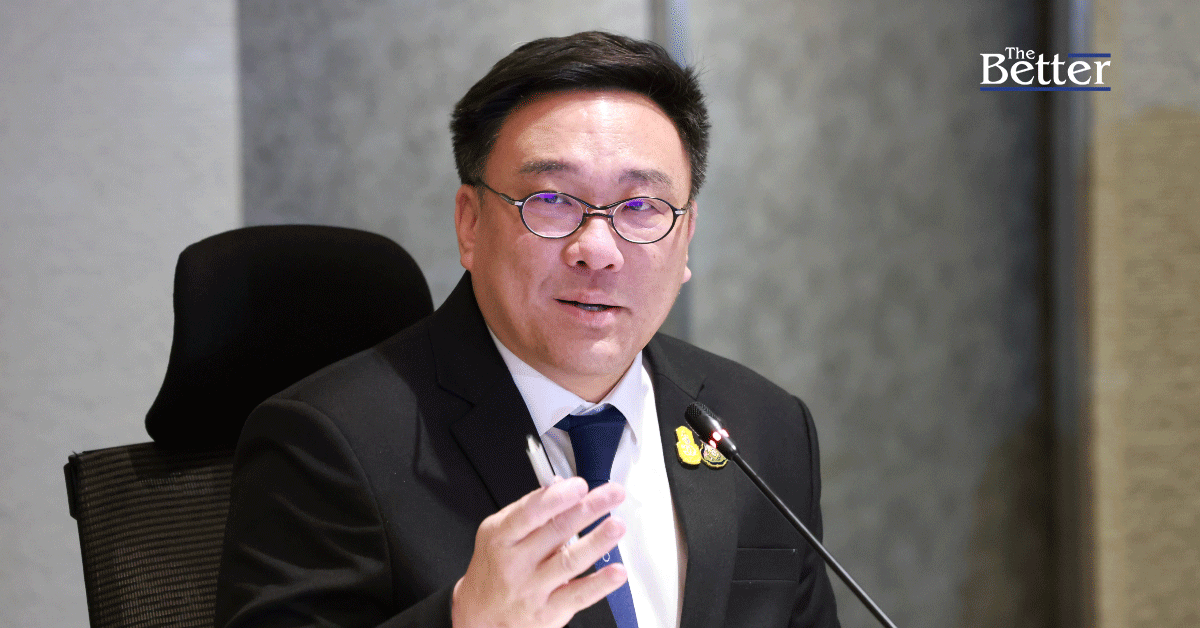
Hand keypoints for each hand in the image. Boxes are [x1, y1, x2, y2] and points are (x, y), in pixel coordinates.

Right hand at [451, 477, 626, 627]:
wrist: (480, 617)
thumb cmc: (496, 569)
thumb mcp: (499, 534)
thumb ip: (529, 512)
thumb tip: (563, 488)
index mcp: (501, 537)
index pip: (530, 512)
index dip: (557, 497)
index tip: (579, 486)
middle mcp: (515, 563)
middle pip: (556, 531)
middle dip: (588, 509)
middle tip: (612, 495)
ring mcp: (532, 588)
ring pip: (569, 562)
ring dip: (597, 542)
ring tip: (617, 526)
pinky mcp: (548, 612)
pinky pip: (578, 595)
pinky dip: (600, 583)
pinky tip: (616, 571)